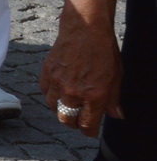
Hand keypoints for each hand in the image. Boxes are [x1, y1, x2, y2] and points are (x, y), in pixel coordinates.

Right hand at [40, 0, 123, 136]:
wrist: (85, 29)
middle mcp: (73, 92)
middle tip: (80, 120)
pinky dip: (51, 96)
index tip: (90, 131)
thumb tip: (115, 116)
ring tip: (69, 106)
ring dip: (61, 110)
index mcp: (94, 95)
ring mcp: (58, 83)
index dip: (89, 131)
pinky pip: (45, 93)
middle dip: (74, 123)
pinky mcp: (47, 73)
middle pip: (67, 120)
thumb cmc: (104, 50)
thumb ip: (114, 99)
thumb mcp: (116, 77)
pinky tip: (59, 93)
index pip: (87, 124)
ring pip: (54, 108)